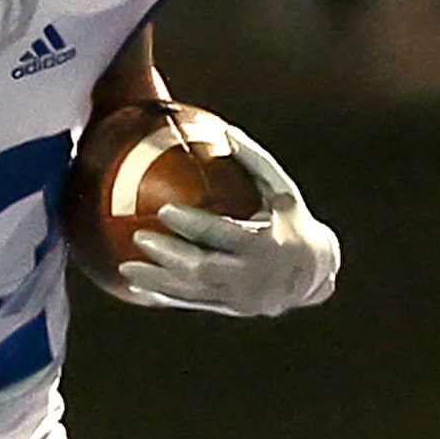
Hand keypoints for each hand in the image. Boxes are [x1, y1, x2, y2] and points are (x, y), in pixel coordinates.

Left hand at [116, 120, 339, 317]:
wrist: (314, 273)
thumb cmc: (293, 222)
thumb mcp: (282, 192)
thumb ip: (256, 163)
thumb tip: (226, 130)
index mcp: (265, 243)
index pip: (224, 234)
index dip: (194, 224)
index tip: (164, 209)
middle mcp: (252, 273)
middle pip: (204, 268)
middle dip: (170, 255)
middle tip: (139, 237)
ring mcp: (240, 296)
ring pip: (193, 291)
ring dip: (158, 280)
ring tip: (125, 267)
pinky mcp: (230, 308)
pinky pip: (193, 303)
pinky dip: (166, 295)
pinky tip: (137, 286)